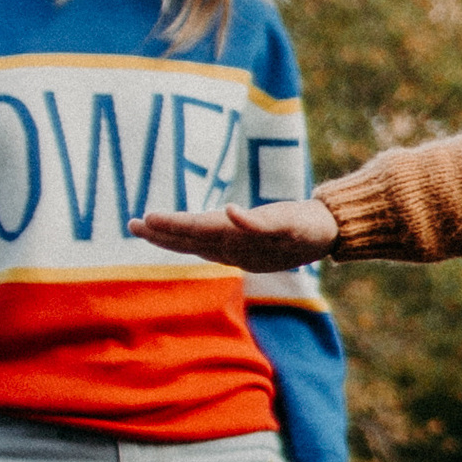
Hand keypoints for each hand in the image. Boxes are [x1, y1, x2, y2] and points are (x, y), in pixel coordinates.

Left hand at [135, 195, 338, 270]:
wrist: (330, 234)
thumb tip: (228, 212)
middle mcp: (233, 247)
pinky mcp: (246, 245)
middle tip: (132, 224)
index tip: (145, 219)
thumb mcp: (287, 223)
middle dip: (160, 233)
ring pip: (198, 242)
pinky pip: (213, 241)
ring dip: (171, 235)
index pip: (195, 231)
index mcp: (237, 240)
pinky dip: (195, 234)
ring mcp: (239, 249)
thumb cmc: (308, 226)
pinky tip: (179, 232)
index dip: (170, 226)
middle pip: (190, 239)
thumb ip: (256, 222)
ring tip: (146, 227)